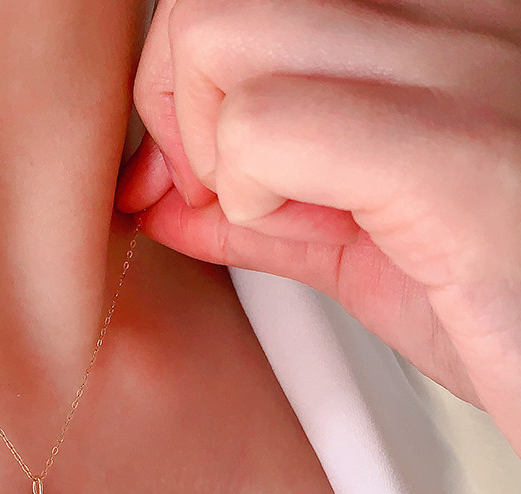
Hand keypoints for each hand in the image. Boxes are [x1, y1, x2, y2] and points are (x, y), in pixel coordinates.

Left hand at [115, 0, 520, 456]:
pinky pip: (267, 128)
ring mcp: (456, 71)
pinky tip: (316, 236)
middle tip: (216, 193)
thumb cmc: (505, 305)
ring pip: (223, 34)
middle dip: (172, 107)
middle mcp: (449, 21)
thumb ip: (258, 209)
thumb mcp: (358, 244)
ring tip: (272, 213)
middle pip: (215, 0)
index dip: (184, 85)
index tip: (199, 176)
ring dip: (211, 150)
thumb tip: (165, 198)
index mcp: (431, 29)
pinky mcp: (448, 155)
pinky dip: (247, 193)